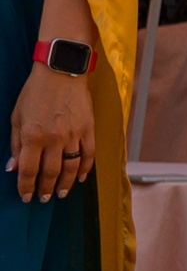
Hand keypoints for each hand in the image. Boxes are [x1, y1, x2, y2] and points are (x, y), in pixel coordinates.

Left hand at [10, 64, 95, 202]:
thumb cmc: (34, 93)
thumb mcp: (17, 117)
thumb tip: (14, 167)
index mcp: (32, 136)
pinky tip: (82, 178)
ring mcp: (73, 135)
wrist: (61, 72)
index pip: (29, 170)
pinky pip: (88, 154)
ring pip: (71, 168)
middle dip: (45, 189)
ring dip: (66, 184)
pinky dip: (86, 169)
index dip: (26, 186)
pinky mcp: (88, 129)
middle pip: (50, 173)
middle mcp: (53, 139)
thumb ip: (16, 144)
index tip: (26, 197)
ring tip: (62, 193)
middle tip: (43, 199)